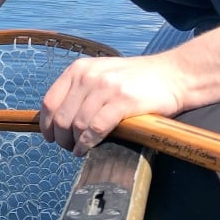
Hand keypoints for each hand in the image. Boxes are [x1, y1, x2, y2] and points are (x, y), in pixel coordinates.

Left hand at [39, 54, 183, 156]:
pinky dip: (88, 142)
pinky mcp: (123, 101)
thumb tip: (57, 119)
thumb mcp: (100, 75)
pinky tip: (88, 149)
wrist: (173, 74)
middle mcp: (88, 76)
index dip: (46, 123)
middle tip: (67, 147)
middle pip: (61, 116)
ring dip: (74, 143)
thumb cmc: (134, 80)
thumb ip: (79, 91)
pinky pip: (96, 127)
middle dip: (61, 137)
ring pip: (77, 124)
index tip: (49, 136)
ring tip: (78, 150)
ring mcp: (106, 88)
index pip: (49, 101)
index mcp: (78, 70)